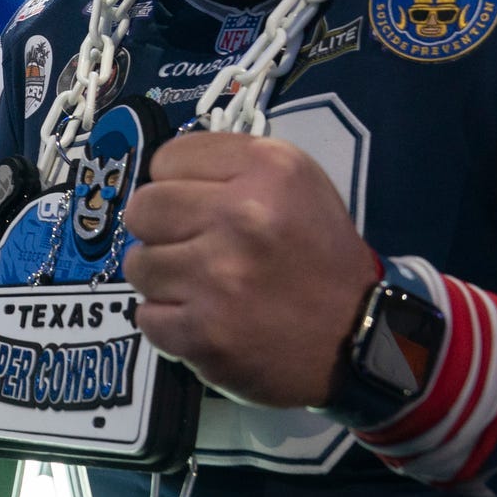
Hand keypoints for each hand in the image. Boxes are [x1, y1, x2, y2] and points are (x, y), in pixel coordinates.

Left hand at [120, 130, 378, 410]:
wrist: (359, 336)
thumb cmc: (319, 254)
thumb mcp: (296, 183)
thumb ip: (230, 167)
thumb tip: (163, 176)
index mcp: (266, 170)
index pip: (166, 159)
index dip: (176, 183)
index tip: (198, 204)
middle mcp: (242, 216)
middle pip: (142, 208)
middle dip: (159, 229)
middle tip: (191, 246)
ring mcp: (219, 279)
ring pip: (138, 264)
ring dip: (162, 277)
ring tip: (201, 286)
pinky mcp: (204, 333)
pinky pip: (147, 315)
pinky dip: (169, 321)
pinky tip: (205, 318)